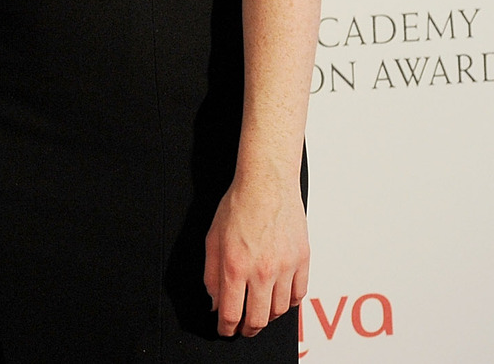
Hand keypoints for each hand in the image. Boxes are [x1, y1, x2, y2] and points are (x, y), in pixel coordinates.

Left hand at [203, 174, 308, 336]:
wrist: (266, 185)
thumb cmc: (238, 206)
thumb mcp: (212, 239)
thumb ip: (211, 274)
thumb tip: (215, 301)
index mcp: (235, 266)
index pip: (231, 312)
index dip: (226, 328)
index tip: (225, 330)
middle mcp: (262, 271)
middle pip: (258, 318)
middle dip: (248, 329)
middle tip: (243, 329)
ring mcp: (286, 267)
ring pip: (280, 310)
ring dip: (268, 317)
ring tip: (259, 313)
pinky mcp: (303, 261)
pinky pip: (299, 294)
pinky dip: (289, 303)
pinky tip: (279, 300)